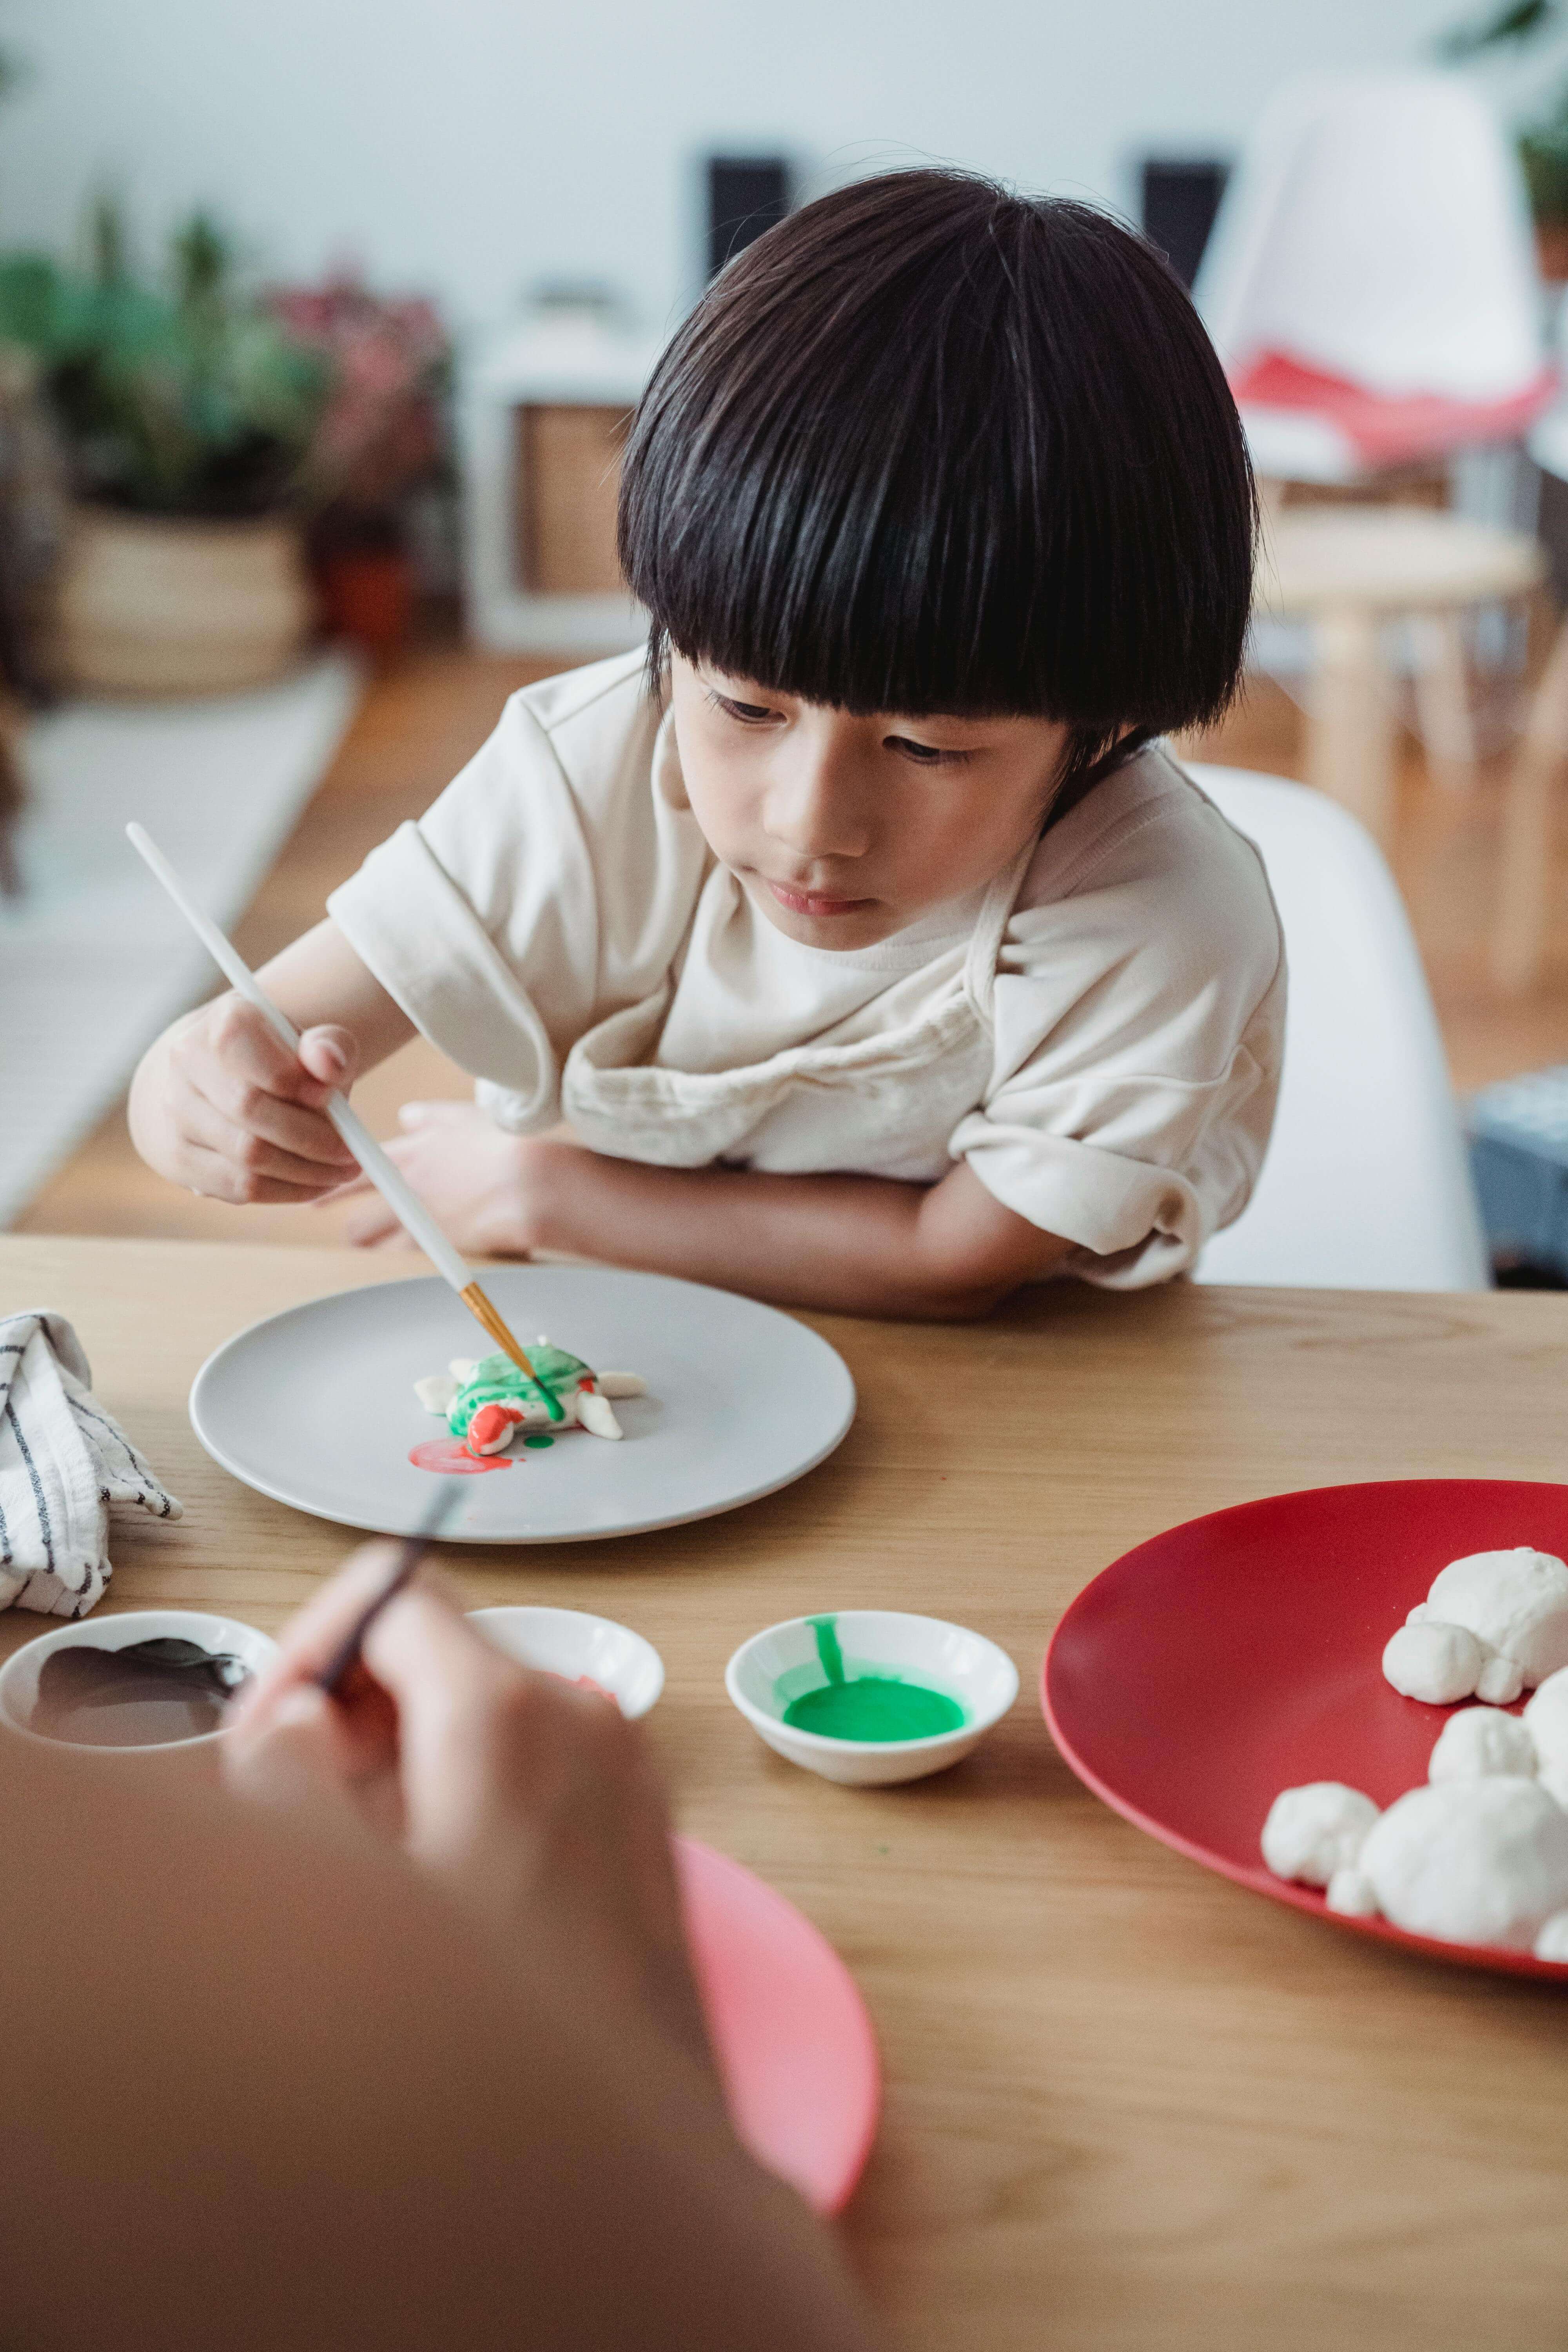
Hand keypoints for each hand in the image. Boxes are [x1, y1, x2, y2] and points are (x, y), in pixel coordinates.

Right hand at [128, 993, 360, 1203]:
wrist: (220, 1081)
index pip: (255, 1055)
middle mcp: (187, 1061)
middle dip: (313, 1140)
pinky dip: (285, 1192)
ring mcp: (174, 1111)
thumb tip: (328, 1063)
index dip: (297, 1084)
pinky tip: (312, 1185)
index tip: (330, 1099)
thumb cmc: (279, 1063)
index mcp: (224, 1021)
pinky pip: (237, 1187)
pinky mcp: (176, 1157)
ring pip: (246, 1157)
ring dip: (306, 1173)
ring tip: (339, 1171)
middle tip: (350, 1155)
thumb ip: (331, 1047)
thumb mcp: (312, 1045)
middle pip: (250, 1110)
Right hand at [224, 1546, 712, 2070]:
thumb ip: (294, 1783)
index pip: (390, 1592)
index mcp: (506, 1712)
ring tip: (372, 1872)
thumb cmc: (493, 2042)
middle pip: (436, 1650)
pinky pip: (536, 1761)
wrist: (626, 2156)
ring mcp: (623, 1765)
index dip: (311, 1648)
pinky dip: (474, 1792)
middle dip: (354, 1715)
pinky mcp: (641, 1818)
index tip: (271, 1731)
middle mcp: (580, 1714)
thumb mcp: (353, 1902)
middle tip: (304, 1816)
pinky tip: (443, 1892)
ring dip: (408, 1762)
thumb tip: (297, 1720)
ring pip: (483, 1707)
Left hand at [332, 1101, 567, 1256]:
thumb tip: (407, 1115)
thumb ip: (431, 1117)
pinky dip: (402, 1254)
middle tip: (346, 1227)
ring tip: (368, 1243)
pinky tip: (402, 1254)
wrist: (531, 1186)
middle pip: (360, 1216)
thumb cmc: (503, 1144)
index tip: (317, 1195)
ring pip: (377, 1241)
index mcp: (409, 1153)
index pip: (354, 1170)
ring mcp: (419, 1221)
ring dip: (372, 1242)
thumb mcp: (465, 1117)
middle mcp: (405, 1190)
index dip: (333, 1185)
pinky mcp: (437, 1247)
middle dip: (353, 1223)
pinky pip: (406, 1255)